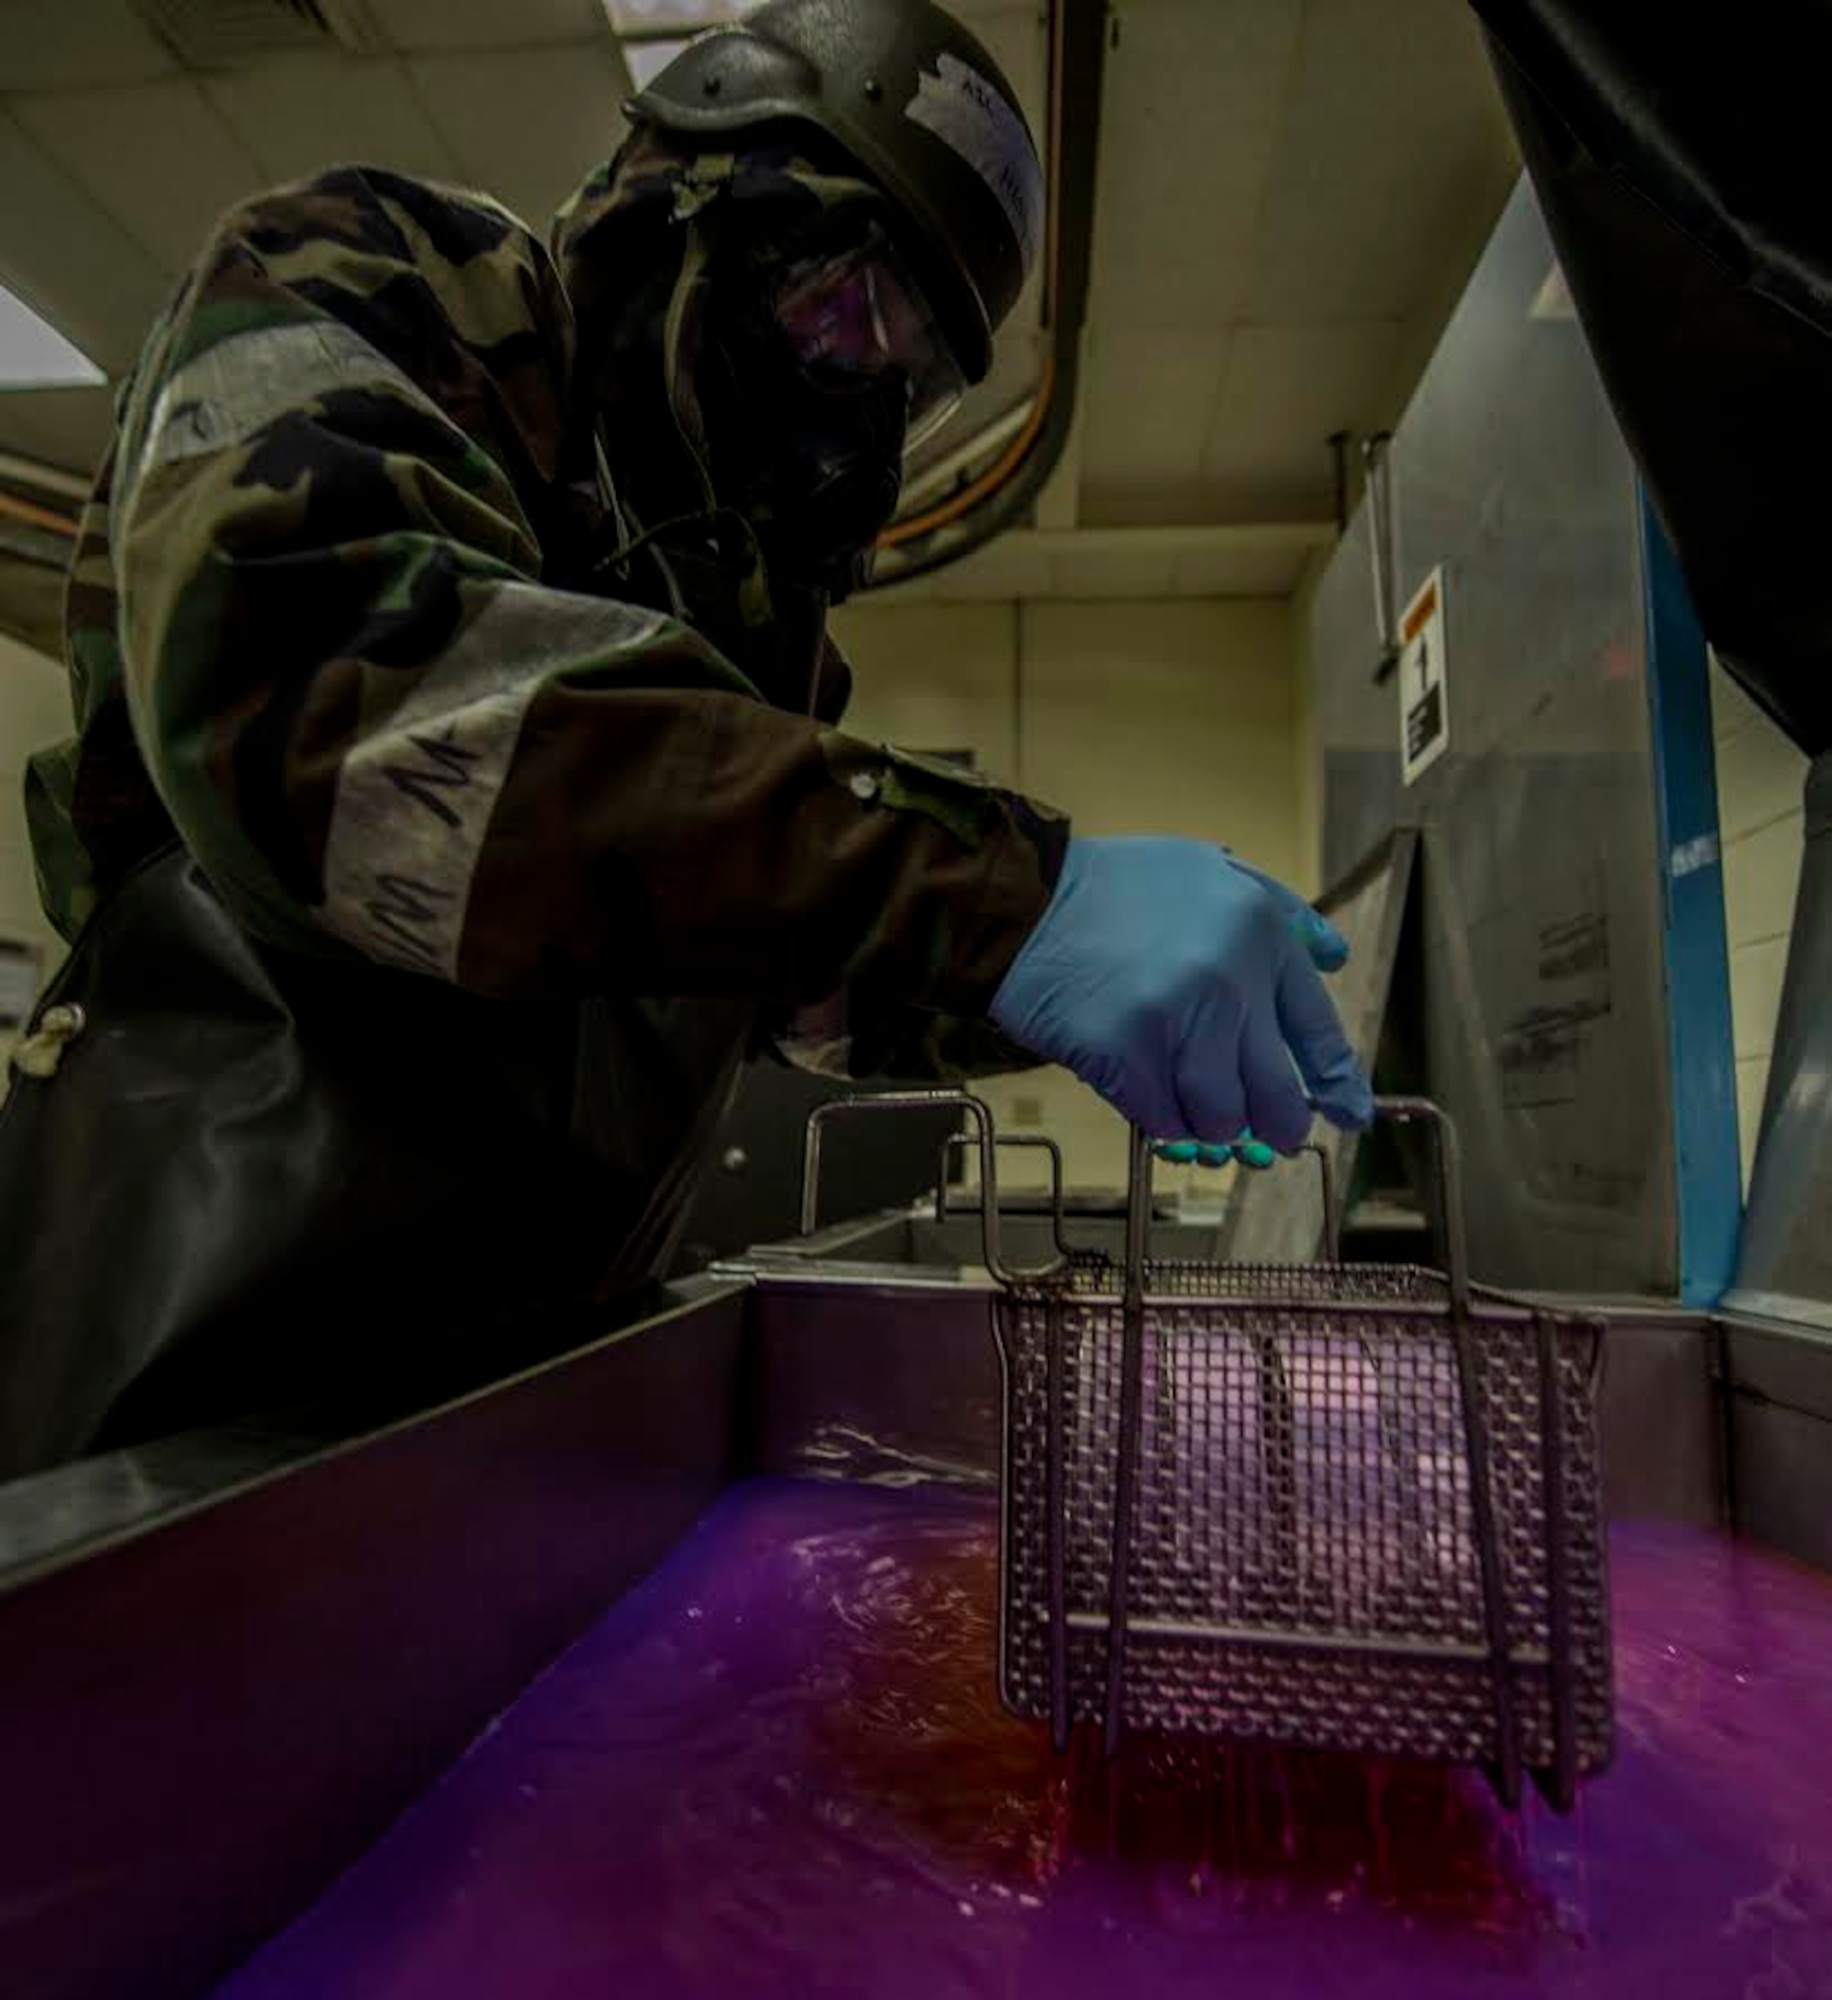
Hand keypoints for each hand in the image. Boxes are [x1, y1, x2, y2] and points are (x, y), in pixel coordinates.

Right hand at [988, 837, 1373, 1147]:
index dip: (1338, 1085)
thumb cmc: (1117, 888)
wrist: (1026, 900)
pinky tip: (1140, 1086)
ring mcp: (1177, 1019)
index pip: (1318, 1032)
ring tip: (1182, 1095)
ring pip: (1219, 1119)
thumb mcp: (1211, 871)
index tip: (1349, 1115)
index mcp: (1260, 934)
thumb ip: (1279, 911)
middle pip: (1275, 1096)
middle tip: (1261, 1133)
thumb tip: (1335, 958)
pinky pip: (1161, 1120)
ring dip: (1205, 1122)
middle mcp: (1230, 978)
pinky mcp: (1125, 1053)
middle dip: (1273, 1125)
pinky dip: (1157, 1117)